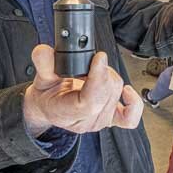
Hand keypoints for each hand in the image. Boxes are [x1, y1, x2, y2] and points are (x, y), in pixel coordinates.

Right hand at [23, 46, 142, 136]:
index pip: (89, 101)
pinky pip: (130, 117)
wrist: (49, 108)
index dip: (98, 78)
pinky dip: (133, 102)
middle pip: (106, 93)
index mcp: (65, 113)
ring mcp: (100, 122)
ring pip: (116, 93)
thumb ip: (43, 63)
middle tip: (89, 62)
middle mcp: (85, 121)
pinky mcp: (112, 119)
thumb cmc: (47, 94)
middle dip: (101, 71)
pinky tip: (127, 90)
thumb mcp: (40, 77)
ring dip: (109, 76)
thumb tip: (44, 51)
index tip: (99, 58)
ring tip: (94, 71)